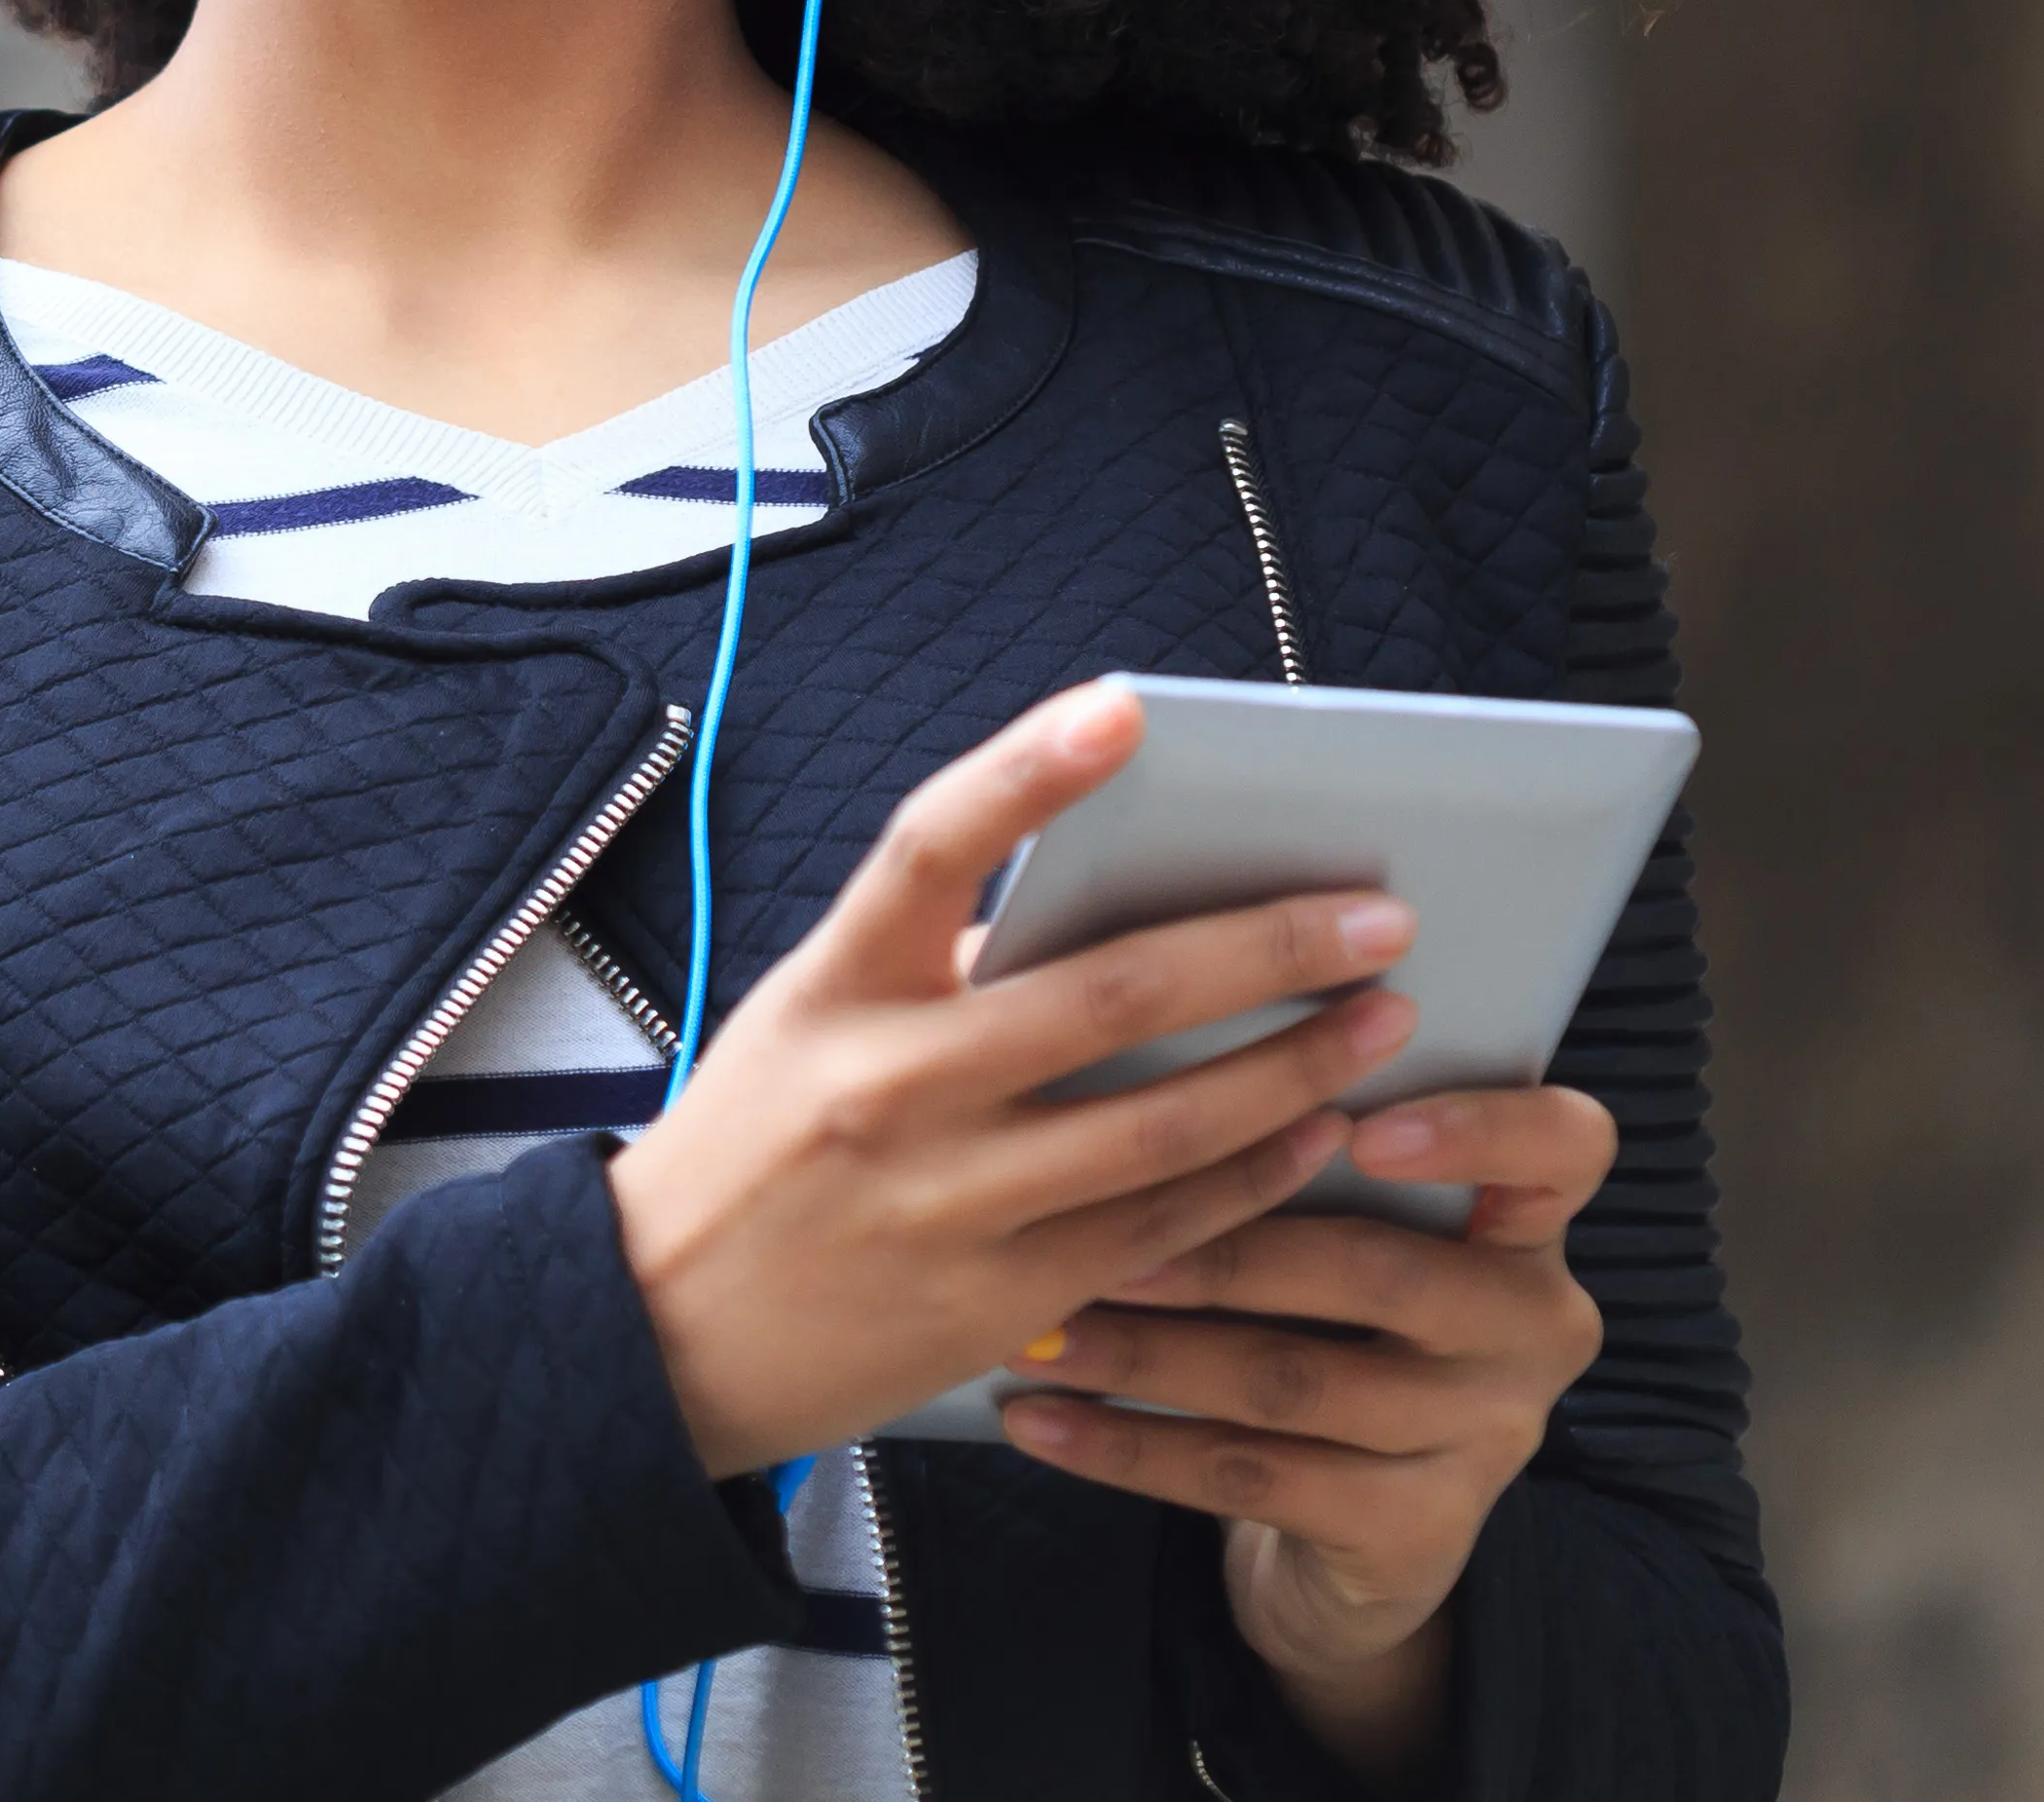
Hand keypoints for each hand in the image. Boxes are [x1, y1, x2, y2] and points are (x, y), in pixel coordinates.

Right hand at [606, 681, 1421, 1476]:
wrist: (661, 1336)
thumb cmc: (755, 1148)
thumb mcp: (810, 1024)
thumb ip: (937, 966)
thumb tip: (1113, 905)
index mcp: (837, 988)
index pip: (934, 845)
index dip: (1030, 769)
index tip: (1129, 707)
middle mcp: (892, 1086)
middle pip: (1112, 993)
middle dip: (1270, 947)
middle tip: (1378, 915)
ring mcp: (948, 1200)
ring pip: (1167, 1122)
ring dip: (1297, 1066)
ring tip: (1382, 1021)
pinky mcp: (995, 1298)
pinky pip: (1161, 1228)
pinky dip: (1254, 1175)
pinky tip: (1315, 1133)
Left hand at [994, 1083, 1619, 1788]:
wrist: (1359, 1533)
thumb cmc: (1323, 1319)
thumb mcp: (1340, 1223)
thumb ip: (1287, 1132)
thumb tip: (1123, 1018)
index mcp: (1526, 1220)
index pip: (1563, 1146)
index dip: (1473, 1129)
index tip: (1356, 1122)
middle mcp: (1532, 1324)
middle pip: (1378, 1269)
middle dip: (1216, 1246)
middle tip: (1083, 1213)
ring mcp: (1488, 1436)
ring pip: (1295, 1381)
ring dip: (1145, 1352)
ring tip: (1038, 1328)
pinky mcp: (1420, 1534)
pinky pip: (1253, 1480)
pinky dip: (1128, 1446)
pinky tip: (1037, 1421)